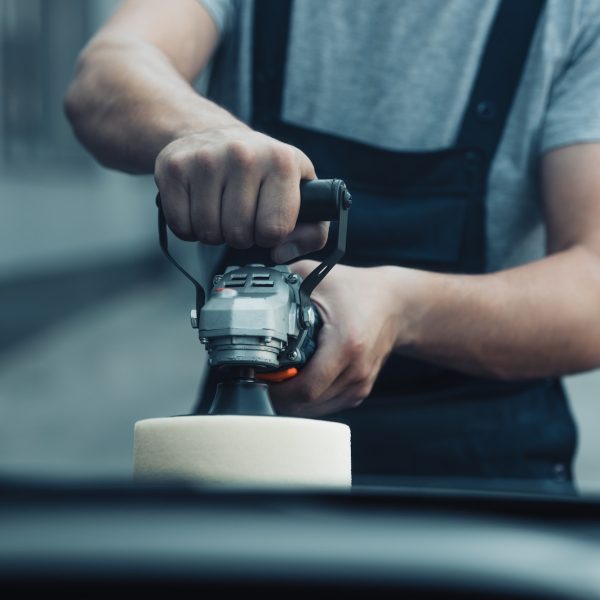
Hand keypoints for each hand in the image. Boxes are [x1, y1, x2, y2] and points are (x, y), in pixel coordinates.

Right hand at [154, 126, 327, 261]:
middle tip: (241, 217)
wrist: (213, 134)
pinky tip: (199, 207)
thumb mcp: (300, 192)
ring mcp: (206, 159)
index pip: (275, 229)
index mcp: (282, 162)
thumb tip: (281, 253)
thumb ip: (311, 232)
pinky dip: (189, 227)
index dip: (269, 237)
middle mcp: (244, 155)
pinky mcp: (175, 167)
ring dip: (214, 232)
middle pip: (239, 235)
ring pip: (208, 232)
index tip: (266, 224)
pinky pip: (181, 225)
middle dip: (241, 236)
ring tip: (221, 211)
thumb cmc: (261, 170)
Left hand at [270, 261, 401, 417]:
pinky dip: (307, 400)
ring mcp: (360, 384)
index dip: (276, 391)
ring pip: (315, 411)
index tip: (257, 379)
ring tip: (273, 382)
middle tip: (258, 381)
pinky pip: (326, 406)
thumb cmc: (358, 290)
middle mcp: (355, 371)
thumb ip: (283, 280)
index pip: (305, 389)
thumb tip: (251, 288)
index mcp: (345, 345)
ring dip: (291, 401)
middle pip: (306, 405)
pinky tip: (295, 382)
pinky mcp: (360, 390)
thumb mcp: (318, 277)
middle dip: (277, 397)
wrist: (396, 304)